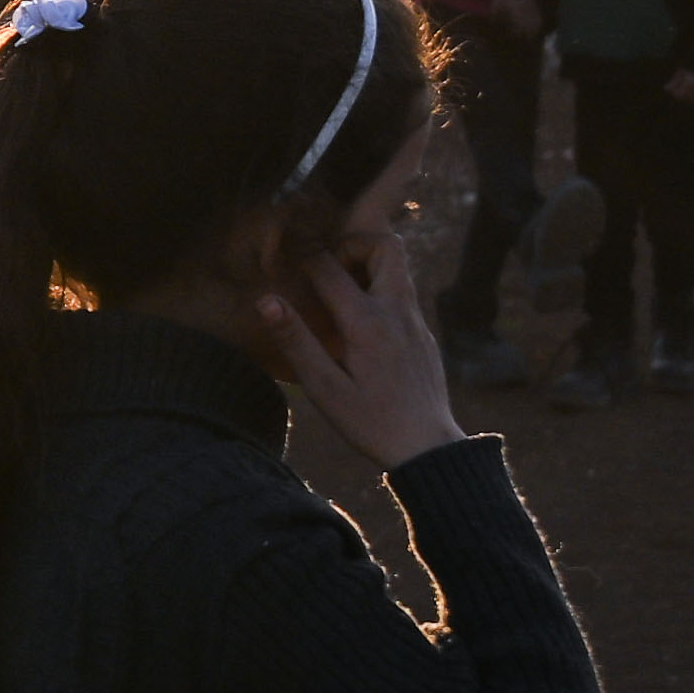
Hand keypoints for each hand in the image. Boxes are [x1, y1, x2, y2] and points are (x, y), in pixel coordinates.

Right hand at [258, 206, 466, 462]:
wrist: (427, 448)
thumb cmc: (371, 422)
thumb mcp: (324, 388)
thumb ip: (295, 340)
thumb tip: (266, 300)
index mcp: (367, 322)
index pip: (328, 267)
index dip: (302, 255)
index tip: (284, 260)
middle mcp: (397, 311)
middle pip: (384, 246)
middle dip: (352, 245)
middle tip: (328, 270)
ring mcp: (416, 321)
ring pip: (399, 267)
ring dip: (369, 266)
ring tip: (340, 295)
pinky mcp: (424, 334)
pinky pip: (404, 294)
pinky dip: (381, 290)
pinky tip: (361, 324)